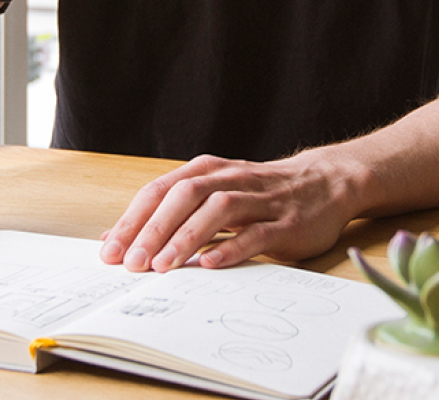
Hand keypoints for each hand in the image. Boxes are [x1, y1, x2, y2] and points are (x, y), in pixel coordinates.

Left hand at [99, 153, 356, 271]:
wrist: (328, 182)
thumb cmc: (263, 193)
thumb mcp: (214, 194)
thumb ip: (169, 213)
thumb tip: (116, 238)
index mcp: (211, 171)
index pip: (162, 190)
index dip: (134, 220)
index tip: (110, 252)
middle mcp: (233, 179)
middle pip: (186, 195)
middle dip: (154, 229)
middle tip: (132, 264)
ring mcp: (262, 199)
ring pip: (220, 209)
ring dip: (187, 237)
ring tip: (164, 267)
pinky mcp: (287, 222)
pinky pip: (257, 233)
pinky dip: (232, 247)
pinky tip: (211, 264)